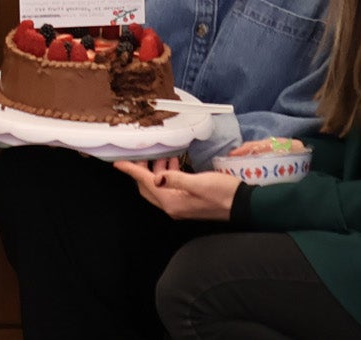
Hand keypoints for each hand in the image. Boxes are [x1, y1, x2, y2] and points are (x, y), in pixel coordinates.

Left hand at [116, 155, 242, 220]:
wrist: (242, 205)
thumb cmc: (223, 193)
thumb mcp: (199, 183)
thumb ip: (176, 179)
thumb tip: (156, 176)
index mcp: (172, 202)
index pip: (146, 183)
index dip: (131, 171)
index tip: (118, 162)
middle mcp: (172, 206)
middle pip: (147, 188)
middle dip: (141, 170)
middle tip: (140, 153)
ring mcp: (180, 206)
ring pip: (158, 187)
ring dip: (155, 171)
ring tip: (159, 154)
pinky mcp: (187, 202)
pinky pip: (169, 187)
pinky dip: (166, 174)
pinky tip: (173, 162)